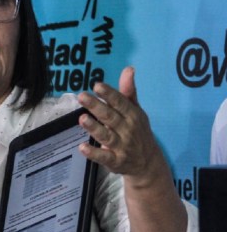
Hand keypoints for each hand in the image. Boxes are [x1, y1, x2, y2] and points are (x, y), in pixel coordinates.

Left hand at [76, 66, 166, 181]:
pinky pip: (104, 157)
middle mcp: (128, 130)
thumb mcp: (136, 110)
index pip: (120, 103)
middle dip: (96, 107)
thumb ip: (128, 92)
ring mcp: (121, 146)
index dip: (109, 94)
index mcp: (132, 115)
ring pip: (106, 136)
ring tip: (82, 118)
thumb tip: (128, 69)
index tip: (97, 85)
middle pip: (110, 117)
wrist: (148, 162)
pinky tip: (82, 147)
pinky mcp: (115, 161)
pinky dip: (94, 153)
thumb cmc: (138, 130)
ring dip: (94, 128)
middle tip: (82, 96)